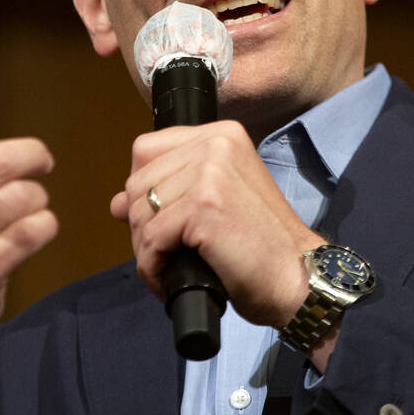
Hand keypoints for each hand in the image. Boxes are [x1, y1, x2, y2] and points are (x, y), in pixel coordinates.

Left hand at [110, 120, 319, 330]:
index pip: (146, 149)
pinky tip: (169, 279)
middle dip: (141, 225)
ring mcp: (210, 172)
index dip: (143, 189)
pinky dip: (152, 267)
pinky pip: (150, 239)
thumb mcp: (215, 203)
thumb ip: (170, 192)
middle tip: (166, 253)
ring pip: (138, 212)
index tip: (161, 218)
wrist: (297, 277)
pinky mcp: (203, 205)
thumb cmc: (261, 246)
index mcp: (221, 135)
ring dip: (145, 250)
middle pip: (137, 182)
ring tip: (169, 268)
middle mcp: (215, 144)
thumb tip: (116, 203)